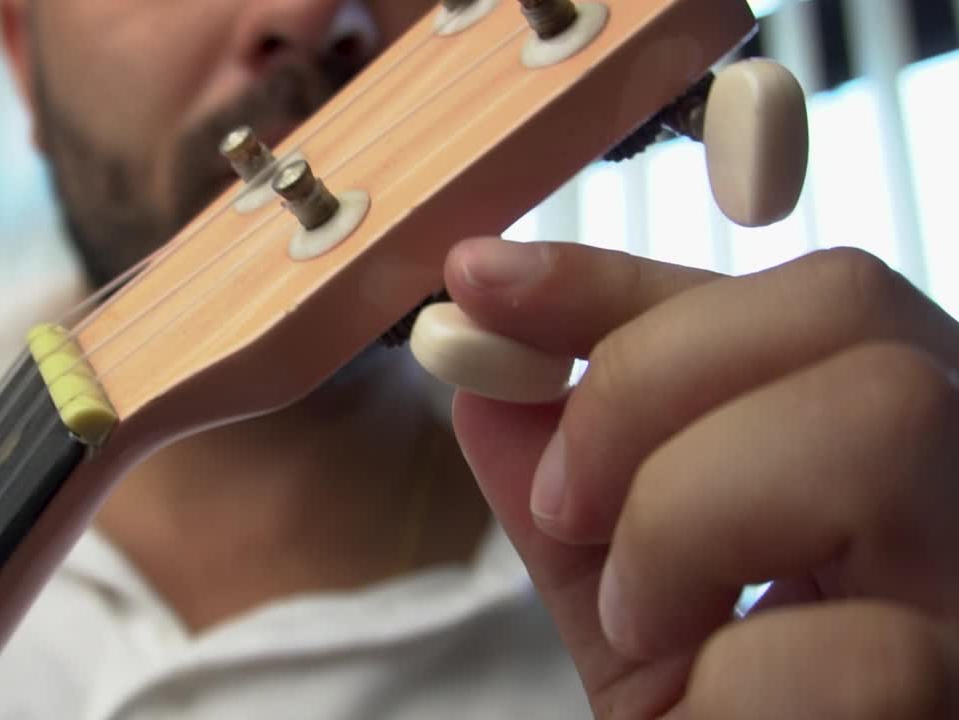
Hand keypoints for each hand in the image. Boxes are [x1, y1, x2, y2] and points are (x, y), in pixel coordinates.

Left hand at [419, 238, 958, 717]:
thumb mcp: (644, 615)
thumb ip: (574, 500)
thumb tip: (483, 375)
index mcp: (899, 463)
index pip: (786, 301)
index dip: (615, 279)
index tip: (476, 277)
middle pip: (850, 310)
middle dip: (649, 385)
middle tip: (570, 508)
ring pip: (877, 422)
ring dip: (691, 513)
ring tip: (653, 626)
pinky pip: (866, 651)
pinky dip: (735, 682)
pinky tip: (718, 716)